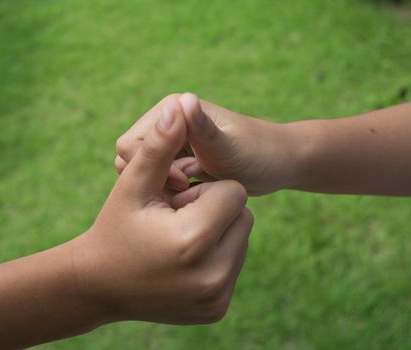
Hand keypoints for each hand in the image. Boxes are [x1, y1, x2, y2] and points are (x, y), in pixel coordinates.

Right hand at [73, 99, 252, 323]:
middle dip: (213, 211)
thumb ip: (160, 144)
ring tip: (179, 241)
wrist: (99, 286)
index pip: (233, 193)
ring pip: (241, 241)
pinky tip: (183, 261)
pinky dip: (215, 258)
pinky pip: (232, 267)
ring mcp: (215, 298)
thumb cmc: (114, 228)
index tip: (179, 199)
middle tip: (176, 222)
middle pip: (242, 218)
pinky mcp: (216, 311)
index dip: (204, 188)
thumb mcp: (134, 184)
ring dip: (217, 233)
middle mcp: (210, 276)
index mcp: (191, 240)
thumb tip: (181, 102)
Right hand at [115, 93, 298, 194]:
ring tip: (195, 194)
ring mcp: (172, 143)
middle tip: (191, 190)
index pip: (131, 146)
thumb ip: (202, 130)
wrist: (279, 164)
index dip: (153, 168)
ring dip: (165, 189)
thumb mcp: (228, 148)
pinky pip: (158, 181)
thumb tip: (185, 100)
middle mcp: (168, 124)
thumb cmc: (258, 155)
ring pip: (145, 174)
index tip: (186, 182)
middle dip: (157, 180)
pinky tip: (194, 199)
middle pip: (134, 161)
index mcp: (173, 111)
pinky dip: (171, 193)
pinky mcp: (179, 160)